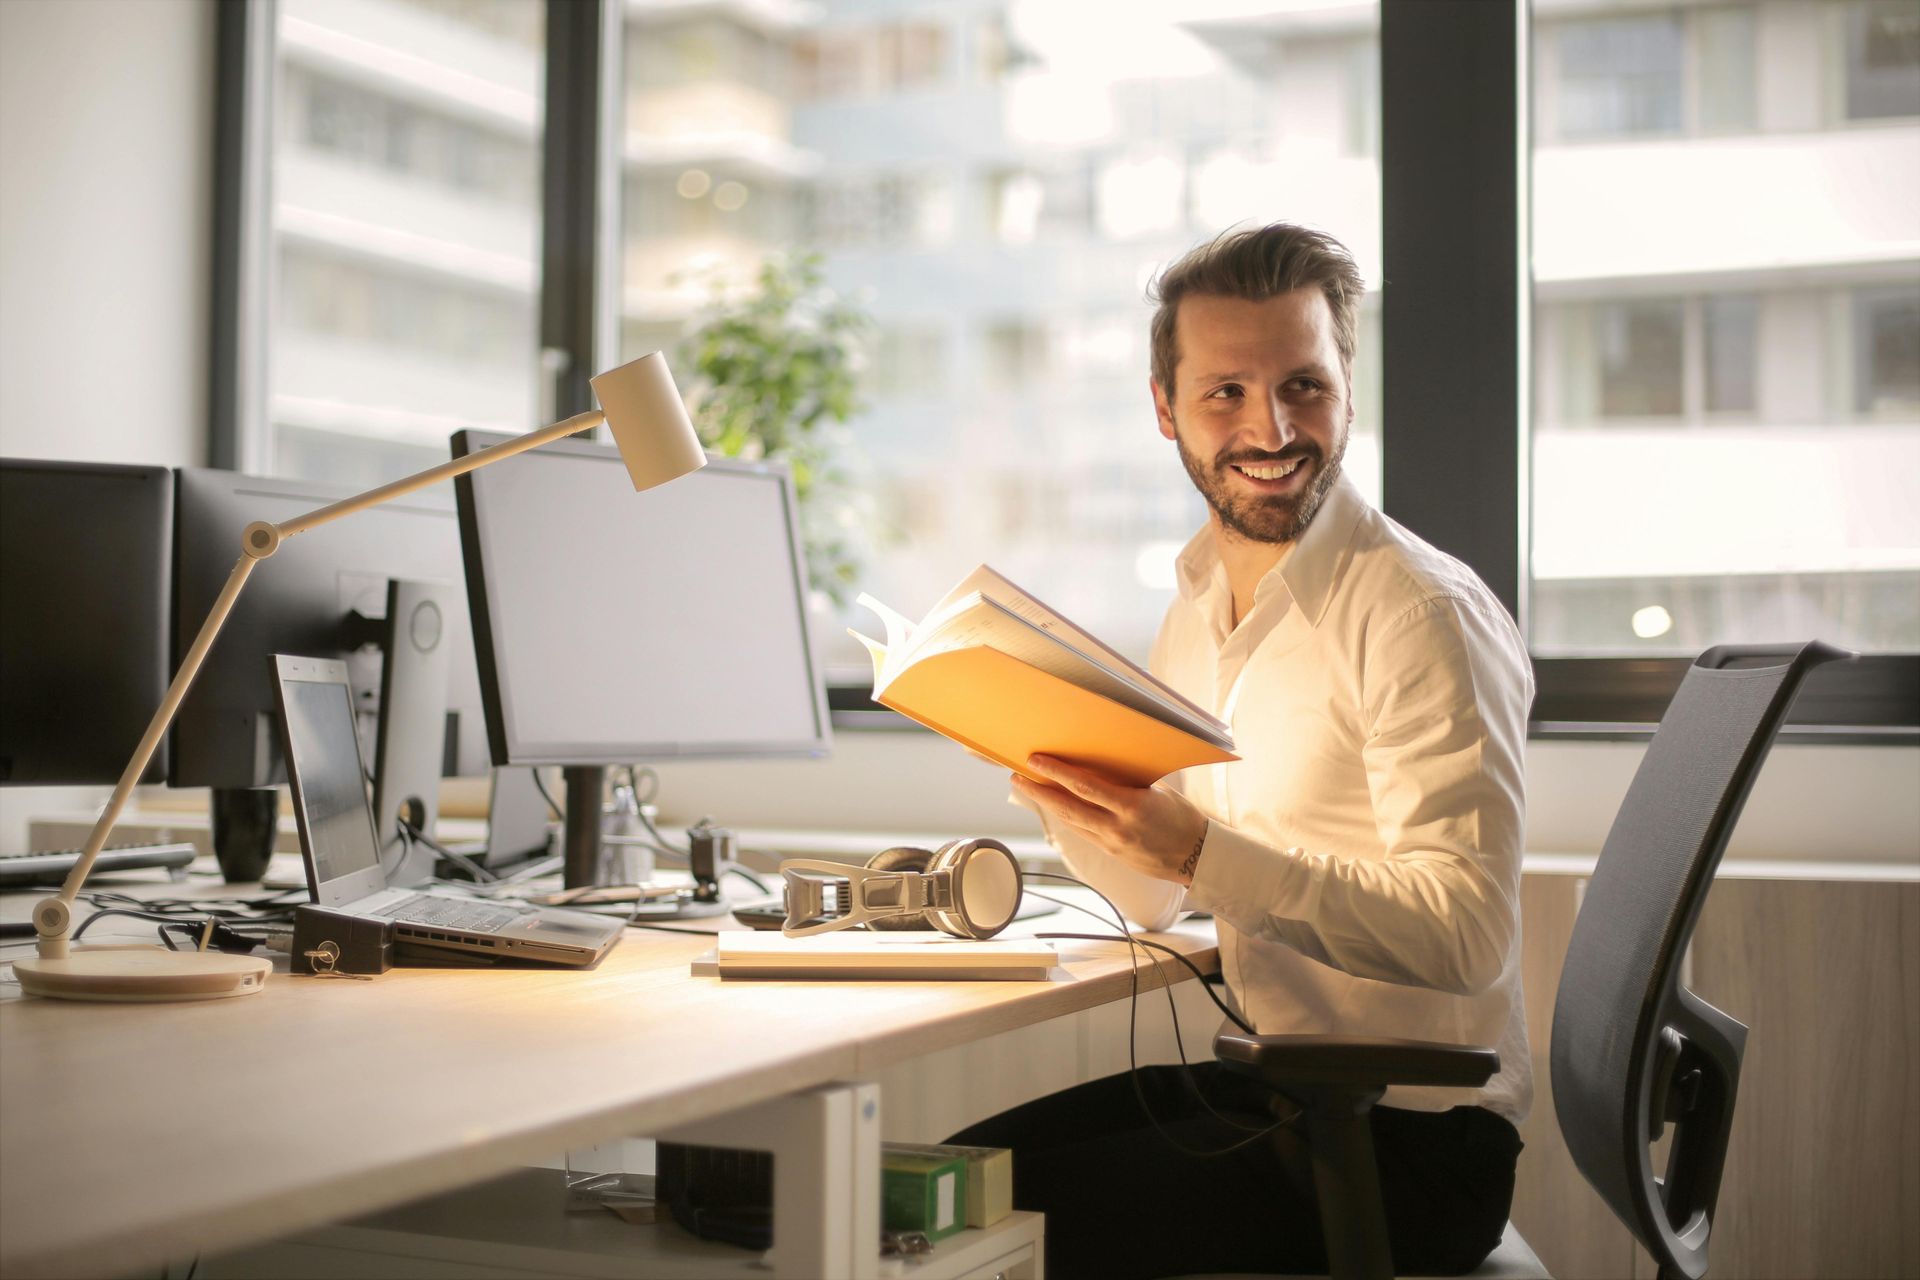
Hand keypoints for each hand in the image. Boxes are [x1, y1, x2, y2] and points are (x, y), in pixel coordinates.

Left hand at [1012, 754, 1209, 885]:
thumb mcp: (1159, 792)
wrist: (1197, 857)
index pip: (1085, 786)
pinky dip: (1066, 817)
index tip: (1036, 760)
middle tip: (1016, 777)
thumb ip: (1128, 780)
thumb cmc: (1182, 818)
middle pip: (1067, 807)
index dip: (1056, 773)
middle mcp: (1117, 827)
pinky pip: (1082, 832)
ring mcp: (1112, 844)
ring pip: (1070, 822)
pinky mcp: (1111, 853)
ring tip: (1029, 788)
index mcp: (1132, 806)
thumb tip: (1101, 763)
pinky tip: (1054, 805)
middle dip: (1038, 791)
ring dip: (1046, 805)